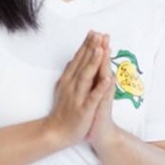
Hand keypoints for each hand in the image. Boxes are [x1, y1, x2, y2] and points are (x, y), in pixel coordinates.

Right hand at [46, 31, 113, 148]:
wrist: (57, 132)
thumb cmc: (63, 109)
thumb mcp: (63, 87)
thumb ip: (69, 73)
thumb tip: (73, 58)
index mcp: (69, 79)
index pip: (79, 58)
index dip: (86, 45)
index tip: (94, 32)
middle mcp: (72, 84)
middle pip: (83, 63)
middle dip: (91, 48)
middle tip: (98, 33)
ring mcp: (78, 96)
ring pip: (86, 76)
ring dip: (93, 62)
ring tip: (100, 49)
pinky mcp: (84, 109)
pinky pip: (93, 97)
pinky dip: (100, 88)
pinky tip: (107, 79)